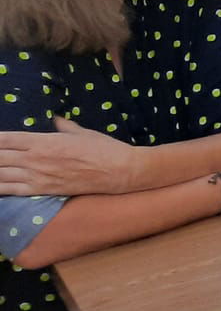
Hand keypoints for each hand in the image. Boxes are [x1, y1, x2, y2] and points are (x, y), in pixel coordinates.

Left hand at [0, 118, 146, 196]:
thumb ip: (64, 127)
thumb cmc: (104, 148)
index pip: (7, 139)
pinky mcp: (42, 191)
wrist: (119, 170)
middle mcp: (36, 158)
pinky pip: (11, 191)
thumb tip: (56, 119)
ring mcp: (37, 176)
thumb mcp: (82, 133)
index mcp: (44, 141)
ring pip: (1, 174)